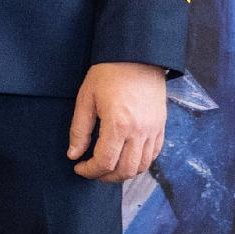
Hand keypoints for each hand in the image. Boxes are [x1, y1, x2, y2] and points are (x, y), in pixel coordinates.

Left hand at [67, 62, 167, 181]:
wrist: (137, 56)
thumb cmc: (108, 73)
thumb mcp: (86, 98)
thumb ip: (79, 129)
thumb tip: (73, 154)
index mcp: (118, 124)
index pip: (105, 162)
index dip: (90, 171)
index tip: (78, 168)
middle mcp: (139, 131)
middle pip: (125, 170)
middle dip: (105, 177)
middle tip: (91, 171)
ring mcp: (153, 130)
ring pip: (142, 166)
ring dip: (123, 173)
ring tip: (107, 168)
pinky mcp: (161, 126)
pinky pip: (153, 154)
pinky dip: (140, 163)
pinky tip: (125, 158)